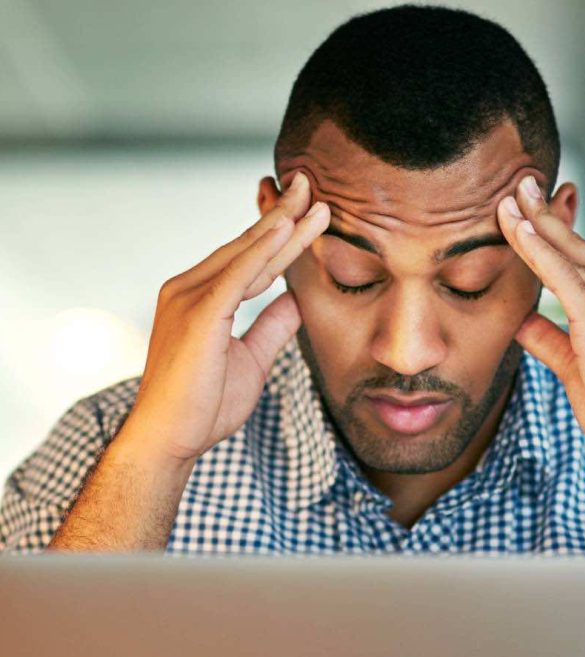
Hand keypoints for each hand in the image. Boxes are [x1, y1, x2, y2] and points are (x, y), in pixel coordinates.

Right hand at [122, 172, 329, 466]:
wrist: (170, 439)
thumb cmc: (205, 404)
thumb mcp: (253, 359)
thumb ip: (272, 326)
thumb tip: (296, 300)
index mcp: (202, 298)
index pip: (251, 260)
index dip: (281, 236)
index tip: (308, 213)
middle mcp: (190, 288)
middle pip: (248, 247)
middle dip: (283, 216)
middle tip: (310, 185)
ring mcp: (189, 297)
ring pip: (245, 254)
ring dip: (281, 225)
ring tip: (311, 197)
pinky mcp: (197, 314)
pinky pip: (236, 276)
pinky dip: (261, 252)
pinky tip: (285, 229)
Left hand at [497, 175, 584, 471]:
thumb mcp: (576, 366)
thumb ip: (548, 338)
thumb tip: (519, 320)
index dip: (558, 233)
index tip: (534, 210)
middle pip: (579, 246)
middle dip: (545, 214)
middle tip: (520, 184)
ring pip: (570, 255)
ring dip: (536, 225)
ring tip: (511, 196)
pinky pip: (564, 277)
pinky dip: (540, 251)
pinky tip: (520, 229)